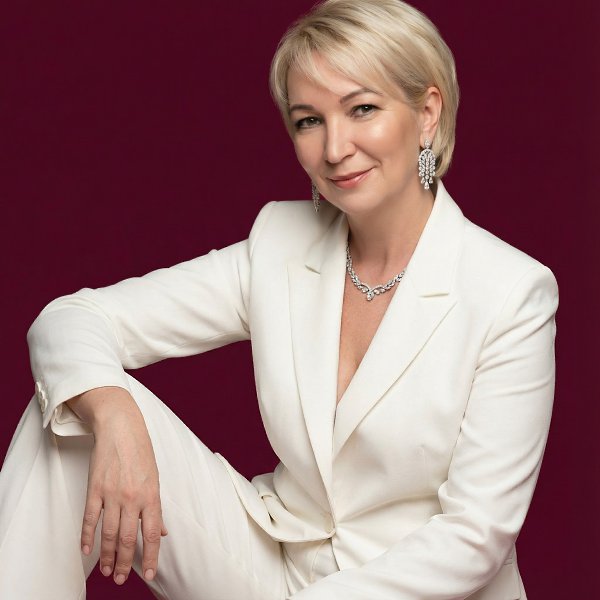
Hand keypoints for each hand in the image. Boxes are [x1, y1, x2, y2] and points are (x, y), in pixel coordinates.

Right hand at [67, 387, 167, 584]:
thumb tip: (163, 532)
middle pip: (128, 538)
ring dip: (107, 556)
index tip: (148, 575)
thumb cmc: (141, 451)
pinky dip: (87, 537)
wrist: (121, 427)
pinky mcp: (94, 488)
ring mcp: (112, 494)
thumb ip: (157, 507)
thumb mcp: (156, 478)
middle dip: (125, 563)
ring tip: (106, 571)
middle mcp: (133, 497)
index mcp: (152, 495)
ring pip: (108, 533)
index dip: (151, 557)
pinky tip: (87, 551)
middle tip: (121, 579)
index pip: (152, 534)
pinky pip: (90, 518)